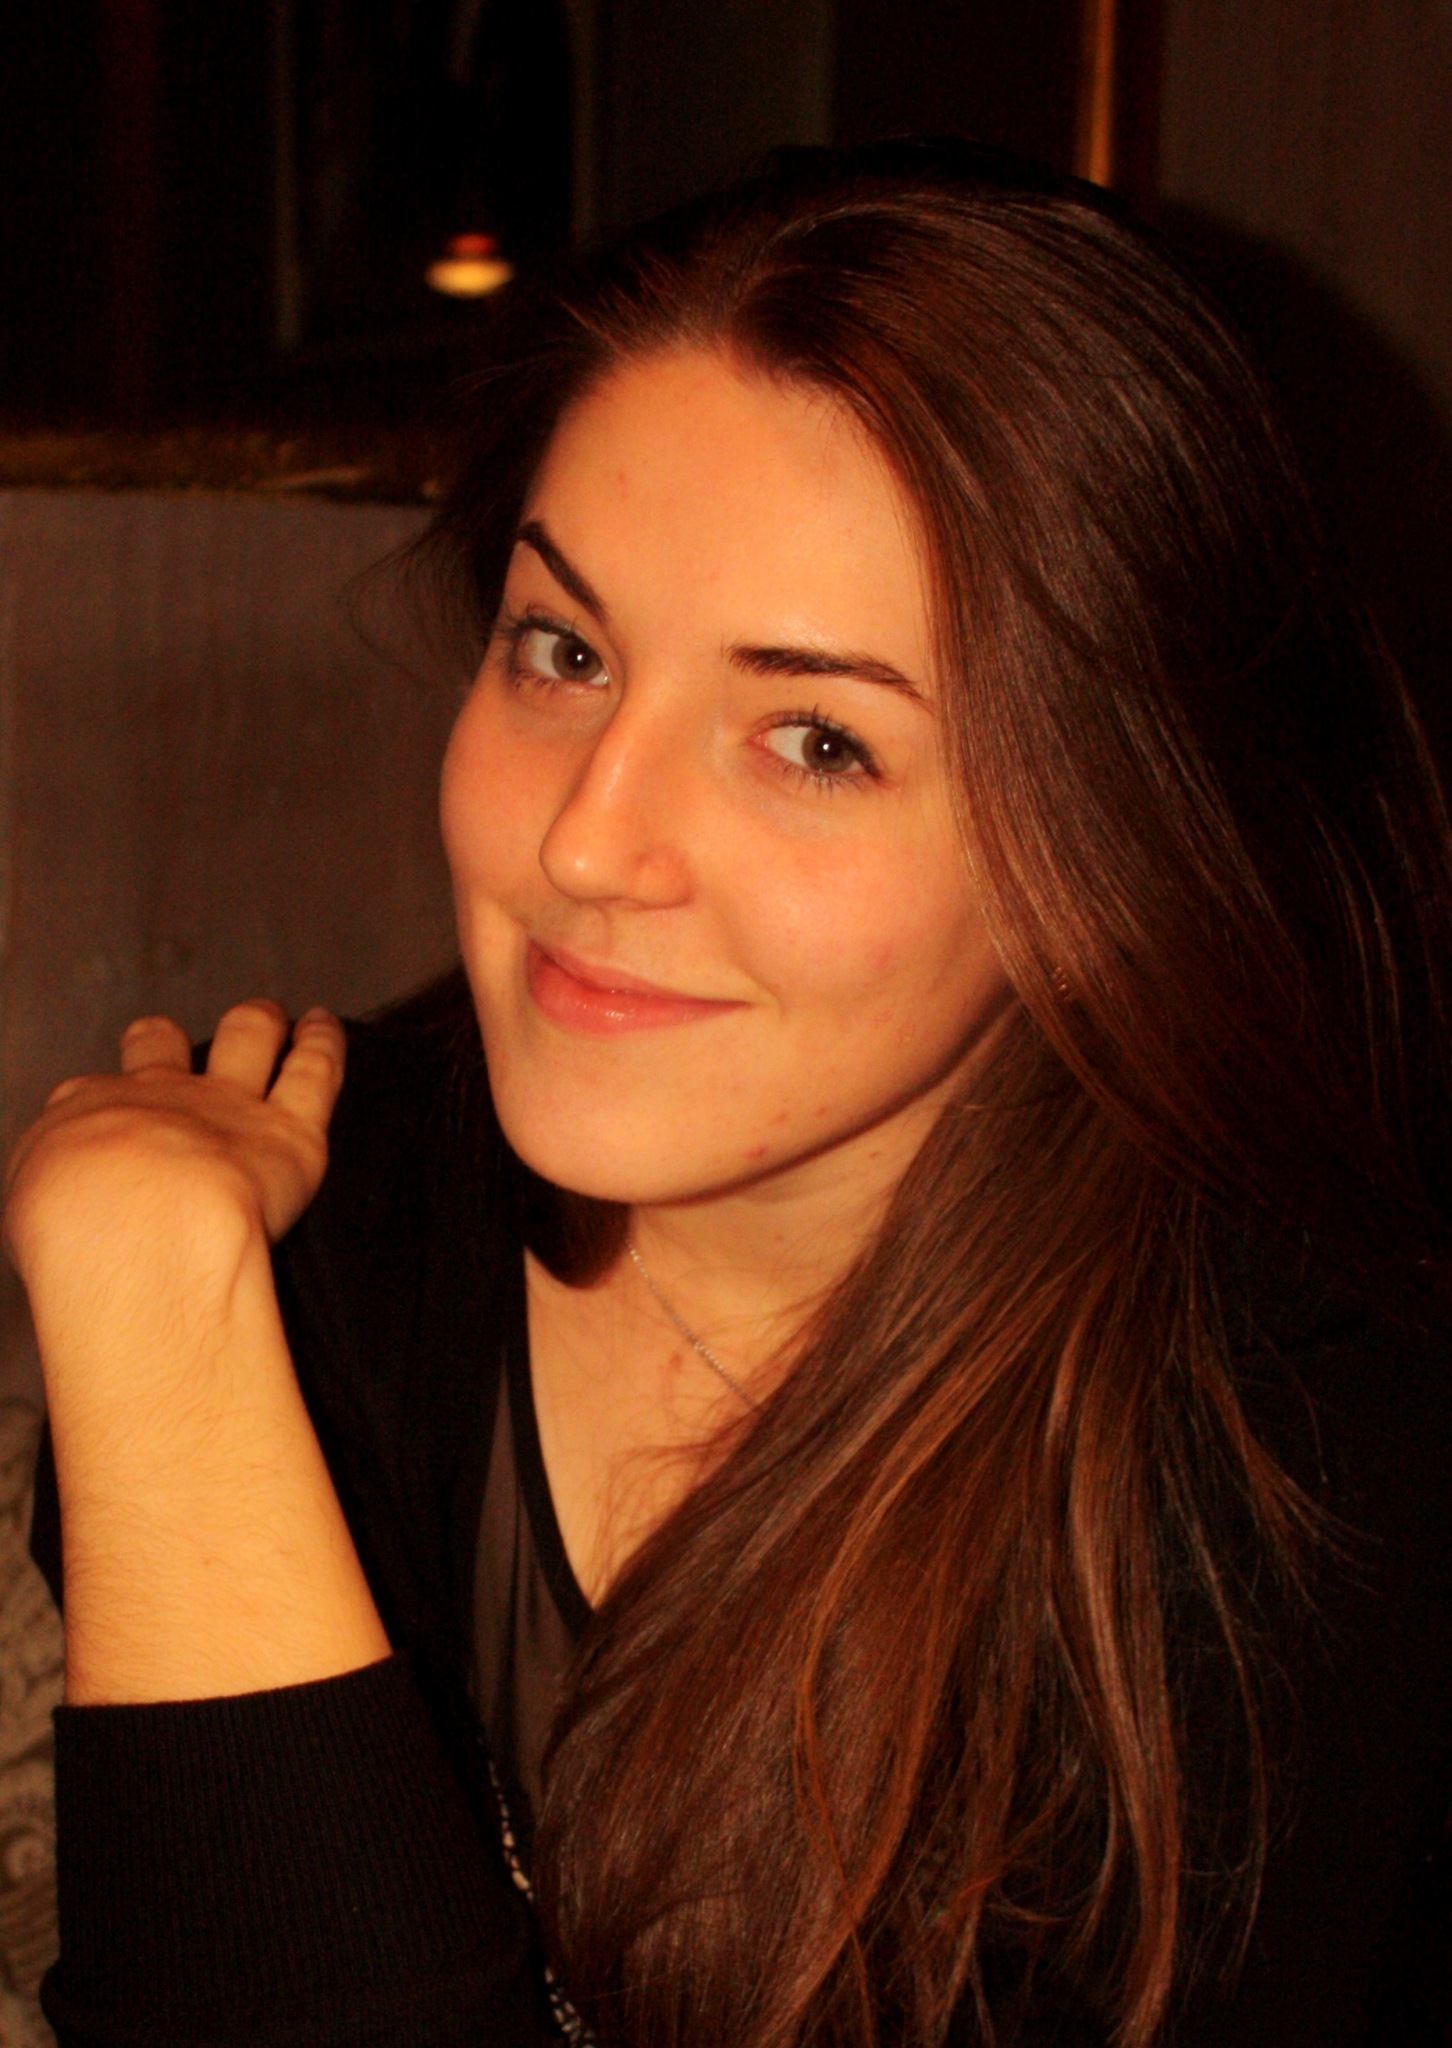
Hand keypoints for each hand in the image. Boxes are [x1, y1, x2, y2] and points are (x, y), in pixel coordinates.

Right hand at [3, 1002, 386, 1702]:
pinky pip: (306, 1065)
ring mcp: (215, 1110)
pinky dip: (320, 1043)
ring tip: (260, 1012)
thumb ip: (92, 1376)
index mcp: (76, 1150)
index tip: (98, 1101)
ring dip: (246, 1028)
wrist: (133, 1231)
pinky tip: (330, 1027)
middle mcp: (139, 1114)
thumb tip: (116, 1502)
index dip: (92, 1106)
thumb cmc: (82, 1280)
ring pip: (231, 1046)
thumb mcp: (56, 1314)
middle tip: (161, 1038)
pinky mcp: (285, 1122)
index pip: (79, 1112)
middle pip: (146, 1063)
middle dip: (156, 1051)